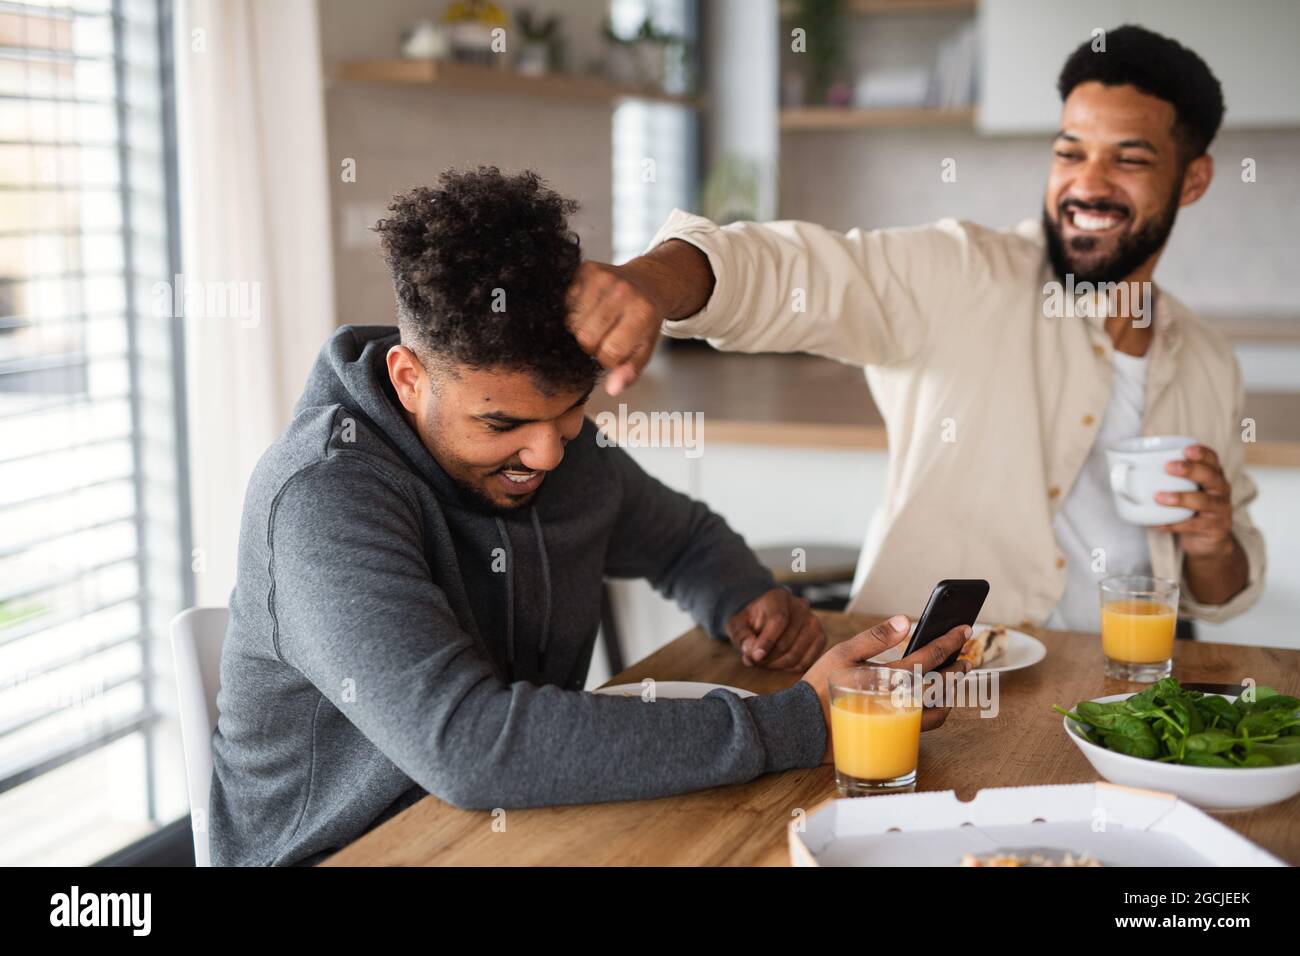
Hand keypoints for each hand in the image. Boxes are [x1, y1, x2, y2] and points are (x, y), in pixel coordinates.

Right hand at [565, 260, 668, 395]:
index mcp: (642, 314)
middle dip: (590, 345)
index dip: (606, 359)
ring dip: (579, 328)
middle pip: (585, 337)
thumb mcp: (645, 348)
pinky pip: (564, 302)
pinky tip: (587, 308)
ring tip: (596, 323)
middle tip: (603, 337)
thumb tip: (612, 389)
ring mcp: (603, 277)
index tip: (613, 352)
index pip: (609, 353)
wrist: (647, 283)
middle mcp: (623, 292)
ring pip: (571, 322)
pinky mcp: (586, 268)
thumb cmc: (644, 320)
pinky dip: (572, 310)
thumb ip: (630, 371)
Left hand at [725, 588, 825, 670]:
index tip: (755, 657)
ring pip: (797, 654)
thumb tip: (752, 651)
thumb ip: (742, 636)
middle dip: (768, 657)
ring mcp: (814, 622)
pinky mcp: (820, 638)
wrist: (766, 618)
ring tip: (764, 663)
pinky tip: (778, 663)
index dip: (766, 641)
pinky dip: (790, 668)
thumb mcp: (738, 625)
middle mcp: (800, 606)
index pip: (779, 620)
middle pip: (787, 641)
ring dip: (777, 665)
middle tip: (755, 661)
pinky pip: (806, 662)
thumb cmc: (751, 622)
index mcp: (779, 597)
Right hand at [800, 616, 971, 763]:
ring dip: (952, 692)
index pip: (928, 657)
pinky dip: (938, 711)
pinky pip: (926, 725)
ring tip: (955, 679)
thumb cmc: (821, 686)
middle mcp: (898, 702)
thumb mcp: (843, 652)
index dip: (949, 641)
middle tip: (966, 656)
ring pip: (939, 710)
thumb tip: (905, 621)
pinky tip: (935, 700)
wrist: (806, 725)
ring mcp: (899, 721)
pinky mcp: (895, 735)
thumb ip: (876, 636)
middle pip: (942, 684)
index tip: (963, 630)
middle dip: (958, 667)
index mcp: (887, 678)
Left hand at [1152, 444, 1233, 557]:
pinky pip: (1192, 525)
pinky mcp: (1214, 528)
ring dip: (1180, 497)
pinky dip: (1172, 524)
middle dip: (1191, 470)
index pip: (1213, 459)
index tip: (1186, 450)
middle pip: (1211, 476)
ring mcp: (1220, 510)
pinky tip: (1155, 523)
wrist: (1208, 539)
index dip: (1202, 453)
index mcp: (1213, 475)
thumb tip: (1124, 471)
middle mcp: (1221, 490)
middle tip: (1169, 467)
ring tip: (1159, 497)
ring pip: (1204, 501)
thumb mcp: (1186, 490)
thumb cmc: (1190, 507)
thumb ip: (1167, 479)